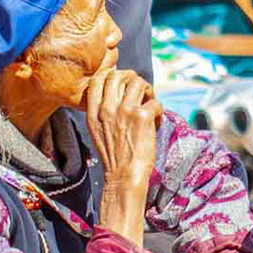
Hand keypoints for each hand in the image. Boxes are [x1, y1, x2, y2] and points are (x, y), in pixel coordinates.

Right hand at [86, 68, 163, 243]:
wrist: (123, 177)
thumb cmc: (114, 157)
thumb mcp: (98, 131)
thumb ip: (103, 110)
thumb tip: (119, 90)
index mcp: (94, 112)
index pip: (99, 79)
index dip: (113, 75)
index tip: (123, 84)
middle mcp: (107, 108)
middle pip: (119, 75)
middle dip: (133, 79)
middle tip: (141, 92)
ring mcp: (125, 110)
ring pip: (139, 82)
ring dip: (148, 91)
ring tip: (150, 105)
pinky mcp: (142, 116)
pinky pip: (156, 102)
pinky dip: (159, 112)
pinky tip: (155, 124)